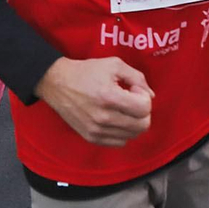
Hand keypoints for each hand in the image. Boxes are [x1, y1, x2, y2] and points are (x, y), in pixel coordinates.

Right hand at [36, 56, 153, 146]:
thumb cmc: (87, 71)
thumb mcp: (114, 65)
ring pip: (132, 136)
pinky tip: (115, 118)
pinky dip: (123, 132)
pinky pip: (119, 142)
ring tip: (122, 108)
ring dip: (133, 122)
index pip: (144, 109)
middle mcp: (103, 117)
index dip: (144, 97)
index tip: (133, 90)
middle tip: (131, 100)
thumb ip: (138, 78)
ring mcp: (96, 130)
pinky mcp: (91, 137)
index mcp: (109, 97)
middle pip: (142, 125)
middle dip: (143, 112)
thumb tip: (151, 96)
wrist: (57, 83)